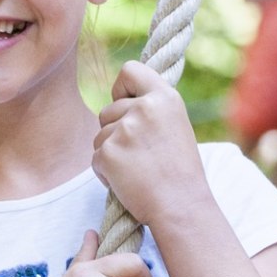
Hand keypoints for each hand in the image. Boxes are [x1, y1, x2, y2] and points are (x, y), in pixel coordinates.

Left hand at [93, 61, 211, 227]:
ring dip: (111, 152)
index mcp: (165, 97)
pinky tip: (128, 182)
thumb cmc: (181, 171)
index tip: (128, 104)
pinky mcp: (108, 153)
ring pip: (100, 135)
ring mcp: (124, 130)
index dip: (122, 88)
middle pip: (107, 110)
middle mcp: (144, 108)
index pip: (130, 70)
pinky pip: (95, 158)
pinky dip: (106, 172)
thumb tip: (122, 100)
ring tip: (137, 170)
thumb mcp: (175, 126)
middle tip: (140, 155)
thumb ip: (151, 109)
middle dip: (115, 131)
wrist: (181, 206)